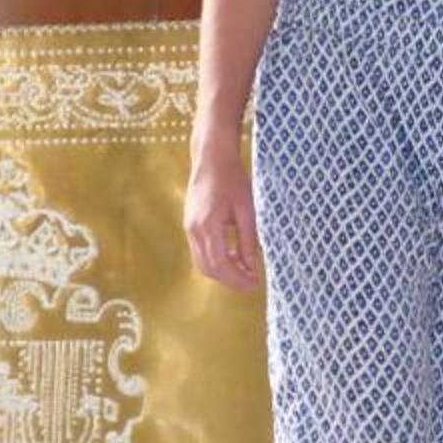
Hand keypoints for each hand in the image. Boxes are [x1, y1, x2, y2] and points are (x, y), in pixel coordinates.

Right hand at [185, 148, 261, 289]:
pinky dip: (215, 259)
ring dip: (223, 271)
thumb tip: (252, 267)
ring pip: (202, 263)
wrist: (212, 159)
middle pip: (209, 269)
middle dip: (231, 279)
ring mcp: (189, 228)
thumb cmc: (232, 180)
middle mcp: (194, 230)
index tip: (254, 283)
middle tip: (251, 282)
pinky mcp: (189, 225)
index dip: (238, 278)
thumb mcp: (246, 211)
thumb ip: (248, 241)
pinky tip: (233, 256)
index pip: (221, 265)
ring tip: (245, 271)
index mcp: (208, 226)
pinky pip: (200, 251)